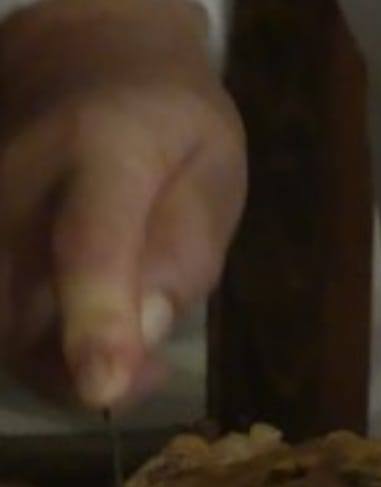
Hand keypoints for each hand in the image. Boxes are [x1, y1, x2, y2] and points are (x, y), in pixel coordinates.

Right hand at [0, 0, 244, 408]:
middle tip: (147, 371)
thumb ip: (184, 253)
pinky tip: (80, 330)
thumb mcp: (210, 174)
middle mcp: (21, 178)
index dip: (96, 319)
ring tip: (121, 349)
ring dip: (58, 366)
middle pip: (26, 309)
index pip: (89, 244)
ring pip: (3, 326)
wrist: (82, 54)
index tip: (102, 387)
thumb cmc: (168, 125)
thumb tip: (144, 331)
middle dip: (81, 370)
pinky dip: (36, 347)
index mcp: (105, 151)